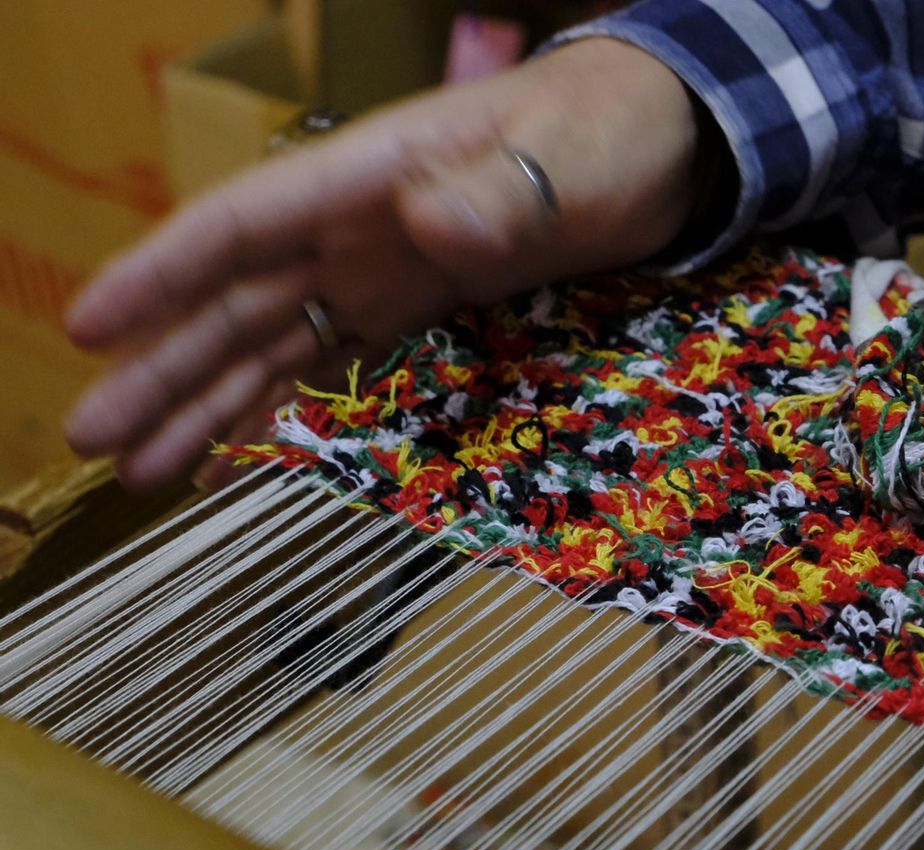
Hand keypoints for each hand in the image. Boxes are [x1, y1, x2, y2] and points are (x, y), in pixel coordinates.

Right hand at [63, 38, 700, 489]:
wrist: (661, 147)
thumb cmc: (610, 134)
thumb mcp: (570, 158)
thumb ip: (505, 192)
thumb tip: (427, 224)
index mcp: (373, 175)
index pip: (246, 223)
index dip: (164, 273)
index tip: (90, 324)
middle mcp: (357, 225)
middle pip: (238, 296)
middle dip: (163, 364)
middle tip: (92, 437)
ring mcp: (381, 267)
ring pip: (272, 338)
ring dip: (206, 397)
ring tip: (142, 468)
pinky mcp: (414, 304)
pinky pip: (330, 358)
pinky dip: (280, 403)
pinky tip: (235, 452)